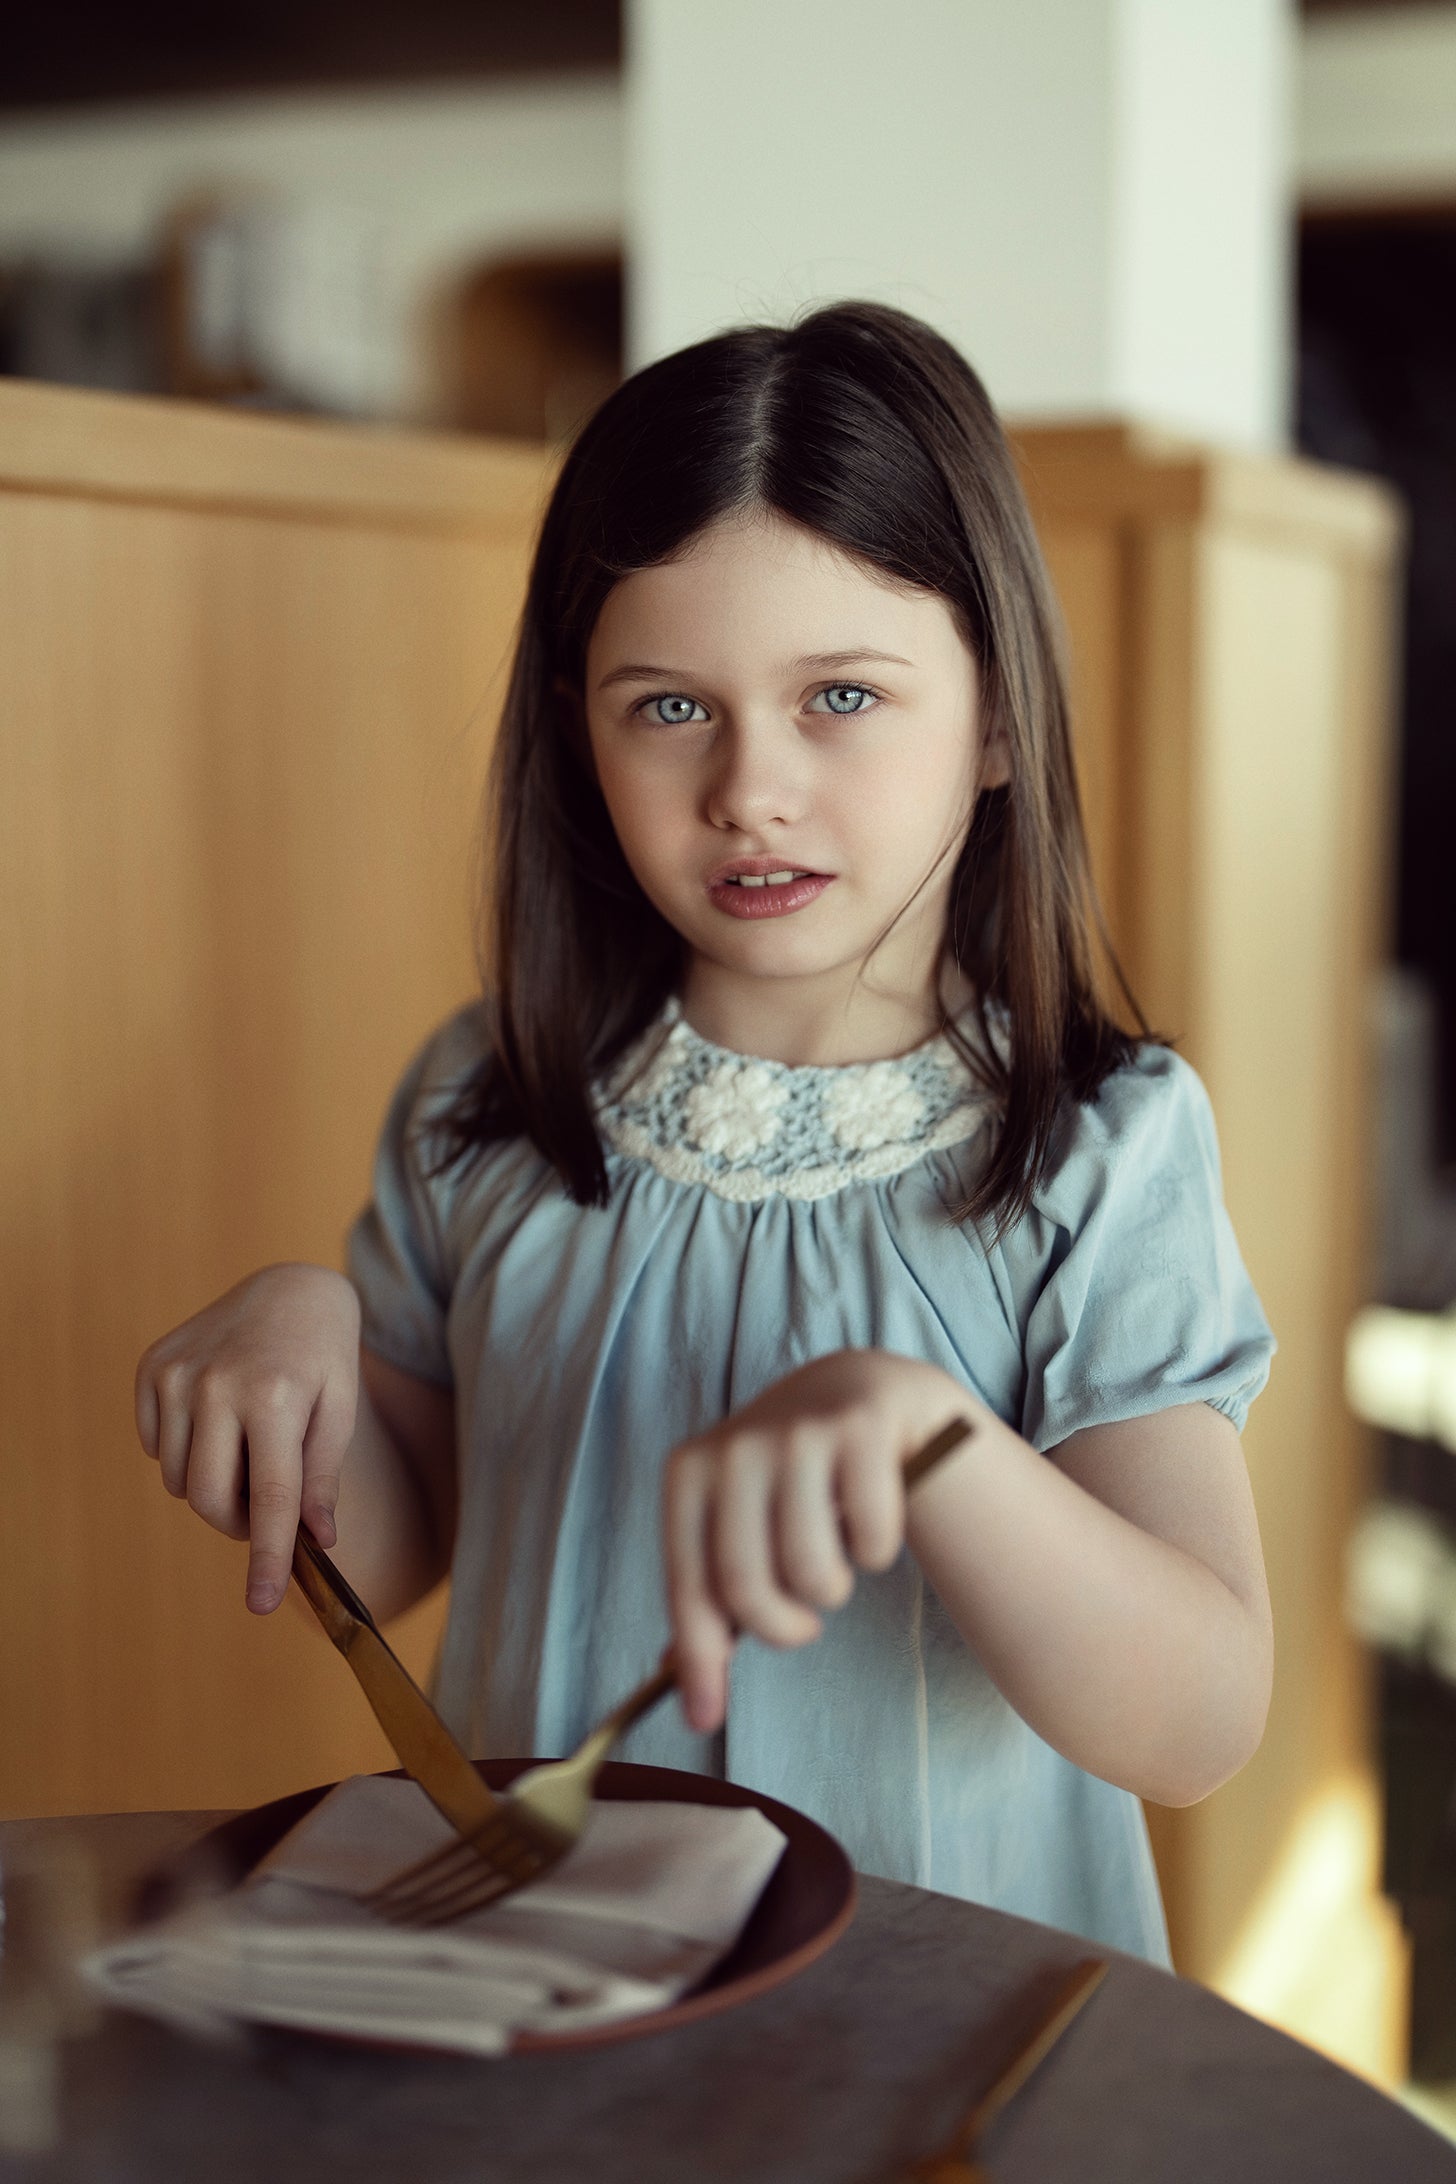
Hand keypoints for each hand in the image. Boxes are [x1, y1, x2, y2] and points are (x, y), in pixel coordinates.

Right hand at [134, 1264, 360, 1613]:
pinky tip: (218, 1418)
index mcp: (277, 1396)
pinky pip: (155, 1446)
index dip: (265, 1556)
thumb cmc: (324, 1356)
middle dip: (234, 1522)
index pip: (270, 1498)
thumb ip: (321, 1478)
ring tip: (248, 1448)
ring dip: (211, 1486)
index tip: (261, 1603)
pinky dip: (184, 1452)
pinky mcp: (151, 1367)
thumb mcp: (340, 1410)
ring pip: (177, 1478)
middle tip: (262, 1511)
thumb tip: (316, 1541)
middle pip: (208, 1498)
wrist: (289, 1288)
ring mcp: (177, 1373)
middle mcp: (218, 1384)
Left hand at [662, 1349, 968, 1731]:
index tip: (704, 1718)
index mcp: (689, 1472)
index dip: (699, 1661)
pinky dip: (877, 1552)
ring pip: (815, 1574)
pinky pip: (873, 1543)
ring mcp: (799, 1432)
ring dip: (832, 1591)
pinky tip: (869, 1517)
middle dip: (783, 1630)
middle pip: (747, 1588)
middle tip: (802, 1625)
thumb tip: (691, 1700)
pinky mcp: (862, 1429)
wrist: (856, 1390)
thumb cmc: (786, 1479)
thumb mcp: (734, 1521)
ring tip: (832, 1558)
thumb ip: (710, 1599)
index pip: (689, 1587)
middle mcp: (736, 1446)